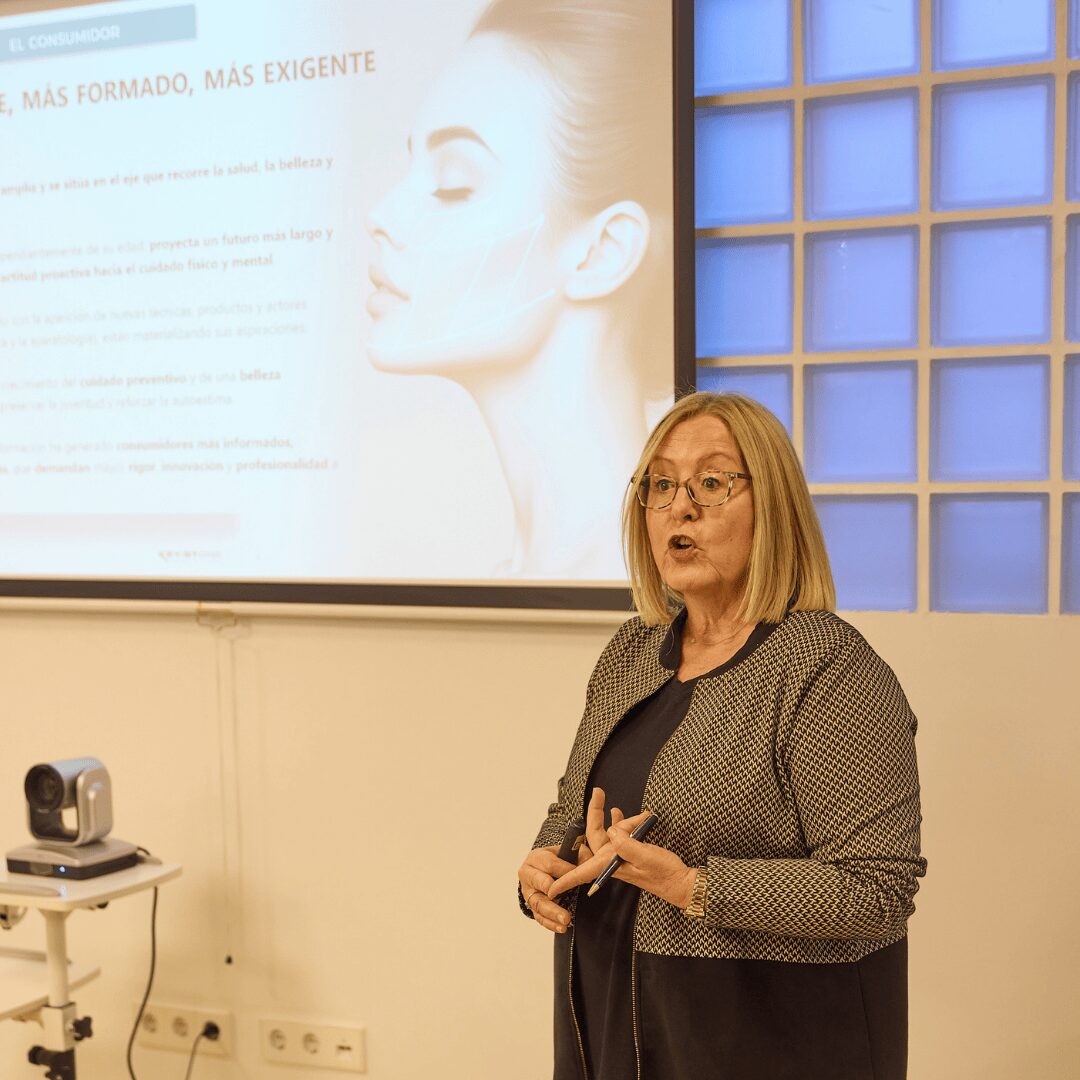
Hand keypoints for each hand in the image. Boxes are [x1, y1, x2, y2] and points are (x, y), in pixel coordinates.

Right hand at [518, 846, 576, 933]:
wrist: (547, 869)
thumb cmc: (561, 859)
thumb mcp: (570, 852)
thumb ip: (580, 856)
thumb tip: (589, 867)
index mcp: (536, 857)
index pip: (550, 863)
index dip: (565, 870)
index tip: (580, 876)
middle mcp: (528, 873)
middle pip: (539, 883)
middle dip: (554, 892)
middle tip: (566, 896)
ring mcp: (528, 891)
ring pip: (538, 903)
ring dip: (552, 912)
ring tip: (566, 920)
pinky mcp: (531, 905)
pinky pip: (539, 916)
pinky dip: (550, 923)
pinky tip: (562, 928)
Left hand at [547, 787, 696, 909]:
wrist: (682, 882)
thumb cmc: (665, 874)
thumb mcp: (647, 857)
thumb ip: (627, 845)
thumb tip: (611, 830)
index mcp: (611, 866)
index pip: (581, 873)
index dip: (564, 880)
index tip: (549, 889)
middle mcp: (612, 861)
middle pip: (594, 836)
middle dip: (595, 814)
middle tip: (598, 792)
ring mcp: (620, 856)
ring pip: (610, 832)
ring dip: (622, 820)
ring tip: (642, 815)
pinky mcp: (629, 853)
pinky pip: (620, 834)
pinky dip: (627, 823)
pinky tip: (636, 815)